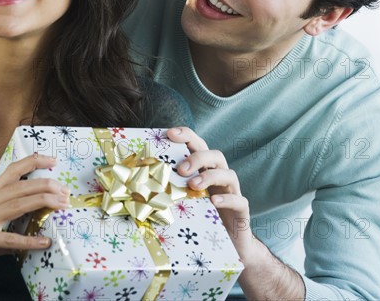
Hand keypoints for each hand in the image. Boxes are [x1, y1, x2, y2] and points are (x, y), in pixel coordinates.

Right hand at [0, 154, 68, 298]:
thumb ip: (8, 227)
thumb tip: (32, 234)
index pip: (12, 171)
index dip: (33, 162)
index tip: (52, 160)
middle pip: (21, 186)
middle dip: (46, 184)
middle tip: (65, 190)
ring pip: (18, 204)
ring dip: (43, 202)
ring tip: (62, 205)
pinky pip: (9, 238)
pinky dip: (28, 240)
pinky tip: (43, 242)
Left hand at [167, 127, 256, 261]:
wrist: (230, 246)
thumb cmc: (201, 220)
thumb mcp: (183, 202)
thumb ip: (169, 190)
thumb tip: (138, 184)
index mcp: (204, 170)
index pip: (198, 145)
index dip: (186, 135)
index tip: (170, 133)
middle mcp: (220, 178)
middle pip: (215, 155)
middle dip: (197, 157)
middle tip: (180, 169)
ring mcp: (232, 193)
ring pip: (229, 174)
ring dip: (210, 176)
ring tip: (193, 185)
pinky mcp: (242, 212)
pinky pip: (239, 200)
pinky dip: (227, 199)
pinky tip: (213, 202)